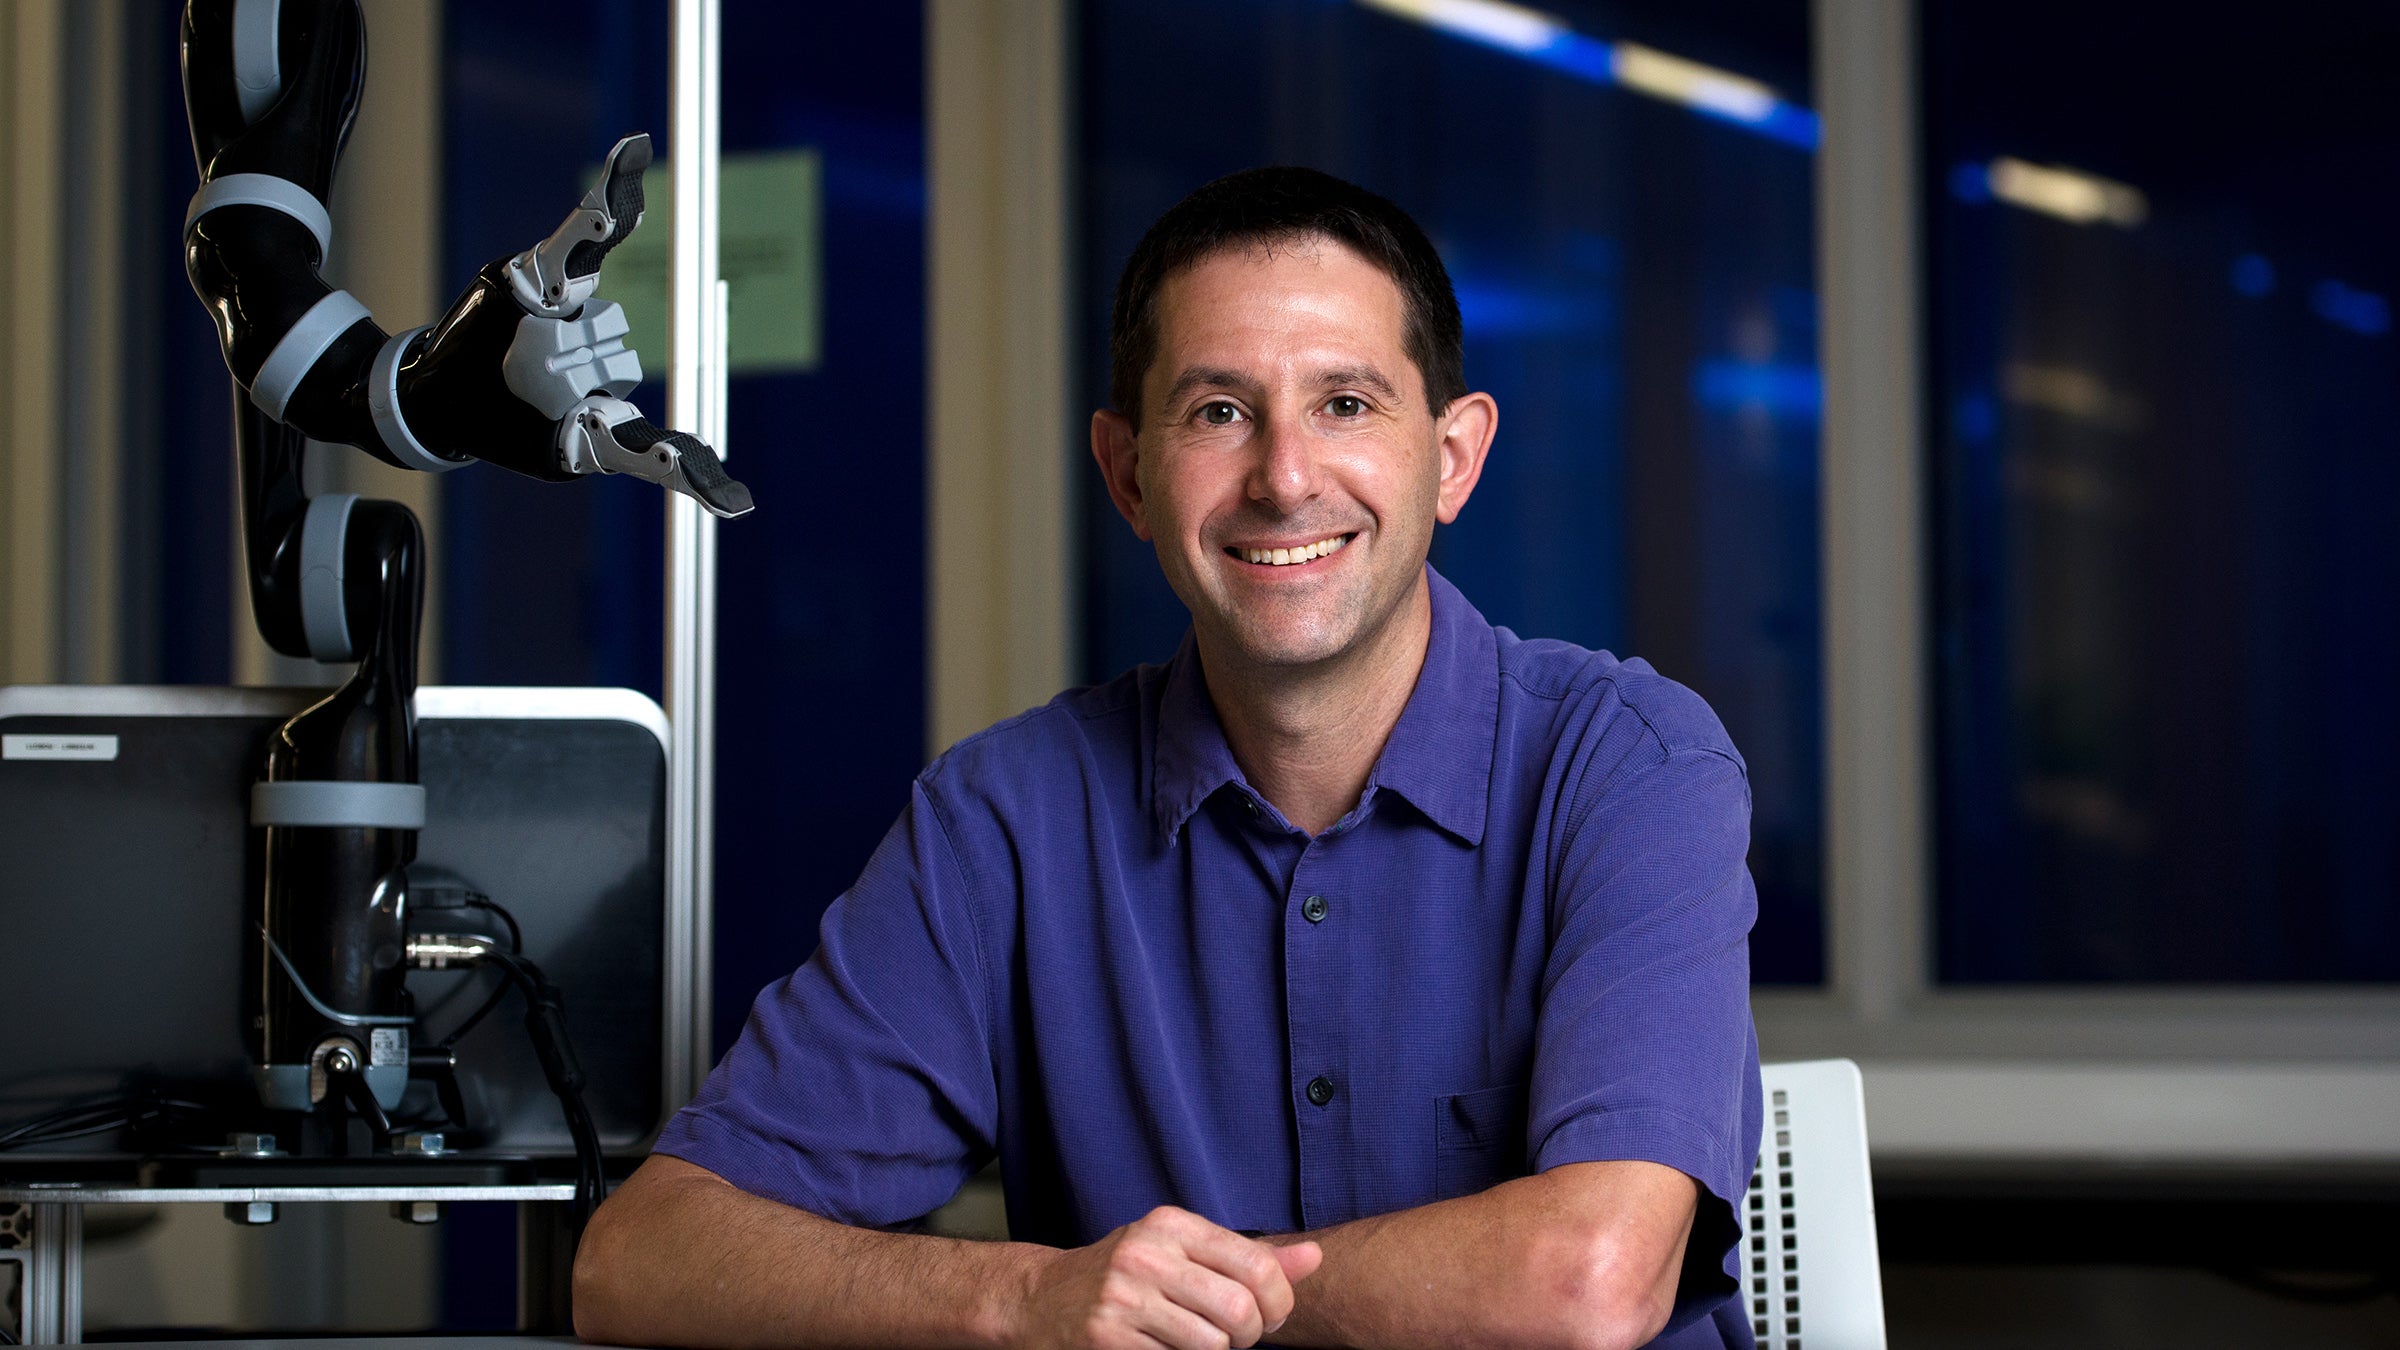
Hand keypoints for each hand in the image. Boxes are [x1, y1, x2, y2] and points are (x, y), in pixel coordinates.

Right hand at [1015, 1206, 1323, 1349]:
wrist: (1040, 1300)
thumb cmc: (1123, 1275)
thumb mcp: (1180, 1250)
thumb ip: (1247, 1256)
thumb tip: (1315, 1258)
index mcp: (1170, 1224)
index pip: (1257, 1265)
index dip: (1278, 1303)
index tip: (1268, 1316)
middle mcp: (1146, 1253)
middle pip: (1239, 1312)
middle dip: (1248, 1337)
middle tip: (1234, 1338)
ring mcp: (1122, 1297)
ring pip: (1211, 1346)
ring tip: (1193, 1342)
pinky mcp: (1106, 1338)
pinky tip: (1163, 1349)